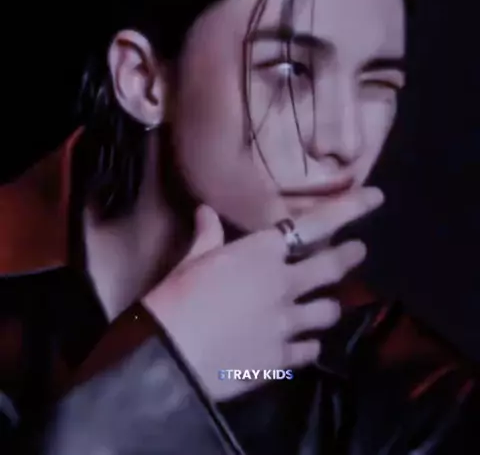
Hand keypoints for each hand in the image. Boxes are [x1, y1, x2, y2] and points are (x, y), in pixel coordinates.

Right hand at [142, 187, 383, 400]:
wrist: (171, 355)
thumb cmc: (178, 296)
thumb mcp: (192, 260)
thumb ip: (208, 235)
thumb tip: (205, 210)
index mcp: (263, 253)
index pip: (315, 224)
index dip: (350, 209)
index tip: (377, 197)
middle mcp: (284, 283)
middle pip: (331, 267)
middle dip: (350, 256)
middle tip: (358, 251)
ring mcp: (288, 323)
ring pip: (328, 312)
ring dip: (328, 306)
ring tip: (326, 306)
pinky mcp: (282, 358)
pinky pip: (309, 350)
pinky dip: (308, 345)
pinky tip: (303, 346)